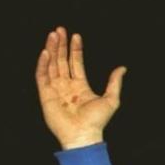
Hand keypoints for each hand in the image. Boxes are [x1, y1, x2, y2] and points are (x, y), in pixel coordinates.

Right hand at [35, 27, 126, 149]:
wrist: (84, 134)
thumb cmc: (97, 121)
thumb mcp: (111, 99)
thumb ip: (114, 82)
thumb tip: (122, 68)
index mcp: (80, 86)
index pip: (75, 63)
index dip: (75, 49)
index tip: (76, 35)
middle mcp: (66, 86)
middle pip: (61, 61)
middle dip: (61, 45)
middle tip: (60, 29)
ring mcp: (55, 90)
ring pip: (51, 65)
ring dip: (51, 49)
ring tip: (53, 35)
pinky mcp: (45, 95)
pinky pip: (42, 76)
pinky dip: (42, 64)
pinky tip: (46, 52)